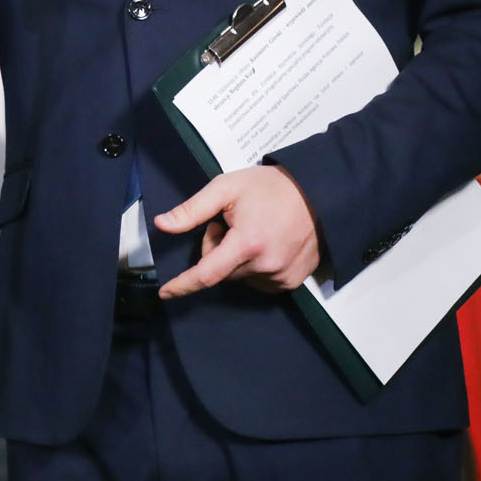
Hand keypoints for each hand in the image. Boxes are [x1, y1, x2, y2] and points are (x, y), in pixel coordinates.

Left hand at [155, 166, 321, 299]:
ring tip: (251, 232)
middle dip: (216, 251)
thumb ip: (192, 209)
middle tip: (227, 225)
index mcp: (247, 243)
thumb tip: (162, 224)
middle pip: (222, 272)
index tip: (166, 293)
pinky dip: (254, 267)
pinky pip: (261, 282)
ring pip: (241, 277)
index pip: (207, 274)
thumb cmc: (270, 188)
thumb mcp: (226, 188)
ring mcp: (282, 276)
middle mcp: (266, 266)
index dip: (183, 285)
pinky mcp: (294, 280)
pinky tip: (265, 245)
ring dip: (236, 260)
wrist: (319, 194)